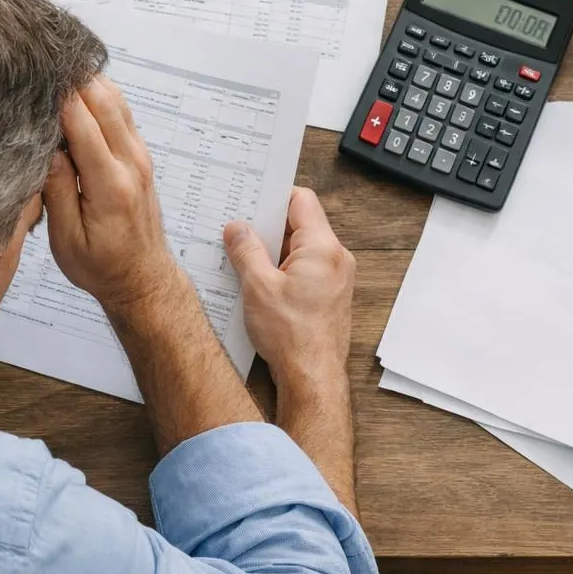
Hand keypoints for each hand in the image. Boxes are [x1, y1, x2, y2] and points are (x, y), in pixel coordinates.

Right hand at [43, 78, 182, 309]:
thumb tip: (46, 148)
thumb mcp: (67, 240)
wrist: (142, 279)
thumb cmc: (101, 266)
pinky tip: (77, 86)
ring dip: (87, 79)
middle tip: (39, 56)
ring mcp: (140, 156)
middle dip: (71, 75)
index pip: (82, 124)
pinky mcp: (140, 155)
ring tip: (55, 63)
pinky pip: (122, 112)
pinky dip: (99, 93)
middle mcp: (130, 164)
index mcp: (110, 186)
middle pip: (103, 100)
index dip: (58, 94)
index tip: (34, 72)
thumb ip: (57, 190)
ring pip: (116, 100)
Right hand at [224, 187, 354, 384]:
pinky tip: (258, 282)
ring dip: (273, 251)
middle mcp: (335, 259)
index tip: (250, 199)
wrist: (312, 377)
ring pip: (301, 249)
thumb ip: (246, 250)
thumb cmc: (292, 336)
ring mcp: (335, 278)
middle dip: (268, 226)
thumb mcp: (258, 286)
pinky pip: (304, 269)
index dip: (274, 196)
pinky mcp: (329, 295)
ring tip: (244, 259)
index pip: (301, 201)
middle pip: (301, 224)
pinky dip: (282, 269)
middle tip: (239, 231)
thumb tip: (237, 229)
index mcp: (322, 248)